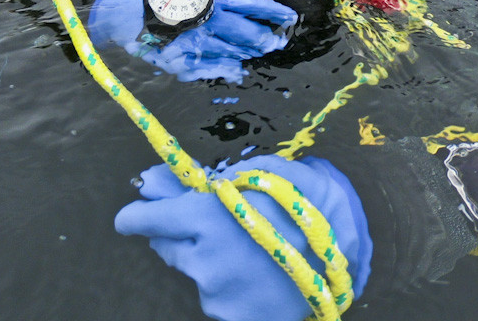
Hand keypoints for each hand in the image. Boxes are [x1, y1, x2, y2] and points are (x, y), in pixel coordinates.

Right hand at [87, 0, 297, 82]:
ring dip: (247, 54)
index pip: (251, 5)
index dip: (273, 12)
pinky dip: (225, 71)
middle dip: (265, 39)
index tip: (290, 17)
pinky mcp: (180, 62)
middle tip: (276, 41)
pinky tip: (236, 70)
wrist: (124, 6)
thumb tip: (246, 15)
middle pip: (246, 34)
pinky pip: (210, 70)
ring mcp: (193, 44)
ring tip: (257, 52)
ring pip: (232, 53)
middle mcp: (205, 21)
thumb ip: (219, 3)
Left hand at [114, 154, 371, 320]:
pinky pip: (215, 297)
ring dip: (203, 258)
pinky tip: (255, 272)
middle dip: (176, 232)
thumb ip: (209, 179)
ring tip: (245, 247)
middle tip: (206, 222)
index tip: (130, 215)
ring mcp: (218, 295)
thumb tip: (166, 184)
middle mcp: (203, 259)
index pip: (145, 219)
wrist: (348, 251)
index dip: (136, 214)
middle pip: (164, 245)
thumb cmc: (302, 198)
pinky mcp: (234, 319)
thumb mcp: (258, 172)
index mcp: (205, 216)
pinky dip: (226, 284)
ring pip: (192, 271)